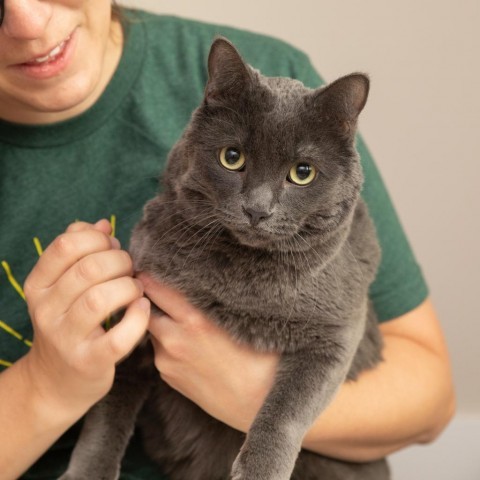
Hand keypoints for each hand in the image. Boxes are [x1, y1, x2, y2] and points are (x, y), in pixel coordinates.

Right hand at [22, 220, 149, 421]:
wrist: (57, 380)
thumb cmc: (69, 322)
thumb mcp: (63, 286)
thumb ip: (79, 251)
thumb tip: (101, 223)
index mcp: (38, 286)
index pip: (65, 246)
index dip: (97, 238)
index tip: (112, 246)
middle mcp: (46, 311)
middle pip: (88, 270)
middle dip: (119, 261)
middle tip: (129, 269)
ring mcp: (66, 339)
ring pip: (100, 299)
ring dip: (129, 287)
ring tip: (136, 289)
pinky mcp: (90, 362)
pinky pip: (118, 337)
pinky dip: (137, 318)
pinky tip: (142, 308)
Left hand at [138, 273, 278, 431]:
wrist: (259, 404)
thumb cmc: (261, 358)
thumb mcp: (243, 319)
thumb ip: (218, 299)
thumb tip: (208, 277)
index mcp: (196, 319)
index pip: (157, 286)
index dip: (151, 274)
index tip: (151, 265)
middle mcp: (175, 338)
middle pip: (146, 306)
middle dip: (147, 295)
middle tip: (152, 284)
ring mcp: (167, 360)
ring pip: (152, 328)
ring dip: (159, 319)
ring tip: (177, 317)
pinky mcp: (168, 376)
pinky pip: (160, 350)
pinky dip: (166, 341)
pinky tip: (187, 343)